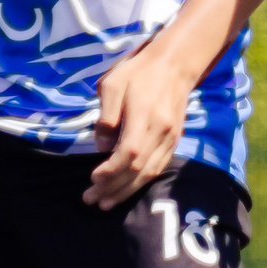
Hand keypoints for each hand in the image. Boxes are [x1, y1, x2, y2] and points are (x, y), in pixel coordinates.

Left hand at [88, 47, 191, 209]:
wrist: (175, 65)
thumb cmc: (139, 72)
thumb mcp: (113, 84)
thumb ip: (106, 117)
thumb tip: (102, 148)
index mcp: (144, 116)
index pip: (129, 153)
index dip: (111, 171)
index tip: (92, 179)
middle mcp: (161, 131)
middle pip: (138, 169)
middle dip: (113, 188)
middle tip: (91, 199)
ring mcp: (170, 138)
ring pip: (150, 173)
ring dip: (127, 191)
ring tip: (106, 202)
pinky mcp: (174, 141)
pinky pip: (158, 168)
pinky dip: (142, 182)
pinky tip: (127, 189)